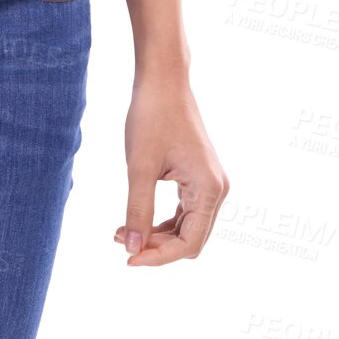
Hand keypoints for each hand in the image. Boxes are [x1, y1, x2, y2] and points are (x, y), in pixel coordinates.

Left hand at [114, 70, 229, 265]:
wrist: (163, 79)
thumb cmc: (151, 116)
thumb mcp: (140, 166)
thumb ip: (137, 211)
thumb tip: (132, 249)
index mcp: (209, 189)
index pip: (189, 244)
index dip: (159, 257)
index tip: (128, 259)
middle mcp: (217, 190)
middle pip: (191, 239)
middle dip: (157, 247)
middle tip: (121, 243)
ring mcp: (210, 183)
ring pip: (187, 227)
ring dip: (158, 235)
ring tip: (122, 232)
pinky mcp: (199, 176)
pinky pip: (185, 211)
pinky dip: (163, 220)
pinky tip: (137, 220)